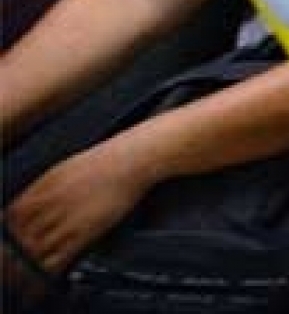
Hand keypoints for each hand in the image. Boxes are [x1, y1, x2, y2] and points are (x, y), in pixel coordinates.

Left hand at [6, 144, 153, 278]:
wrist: (132, 158)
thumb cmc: (106, 160)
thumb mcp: (64, 168)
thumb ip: (44, 188)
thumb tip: (30, 202)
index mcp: (42, 187)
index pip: (11, 217)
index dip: (9, 231)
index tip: (11, 239)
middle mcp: (49, 204)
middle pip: (18, 236)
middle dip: (15, 250)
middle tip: (15, 261)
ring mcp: (65, 219)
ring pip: (34, 250)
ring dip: (29, 263)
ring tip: (28, 273)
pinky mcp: (83, 232)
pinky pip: (58, 257)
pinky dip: (49, 269)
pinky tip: (49, 273)